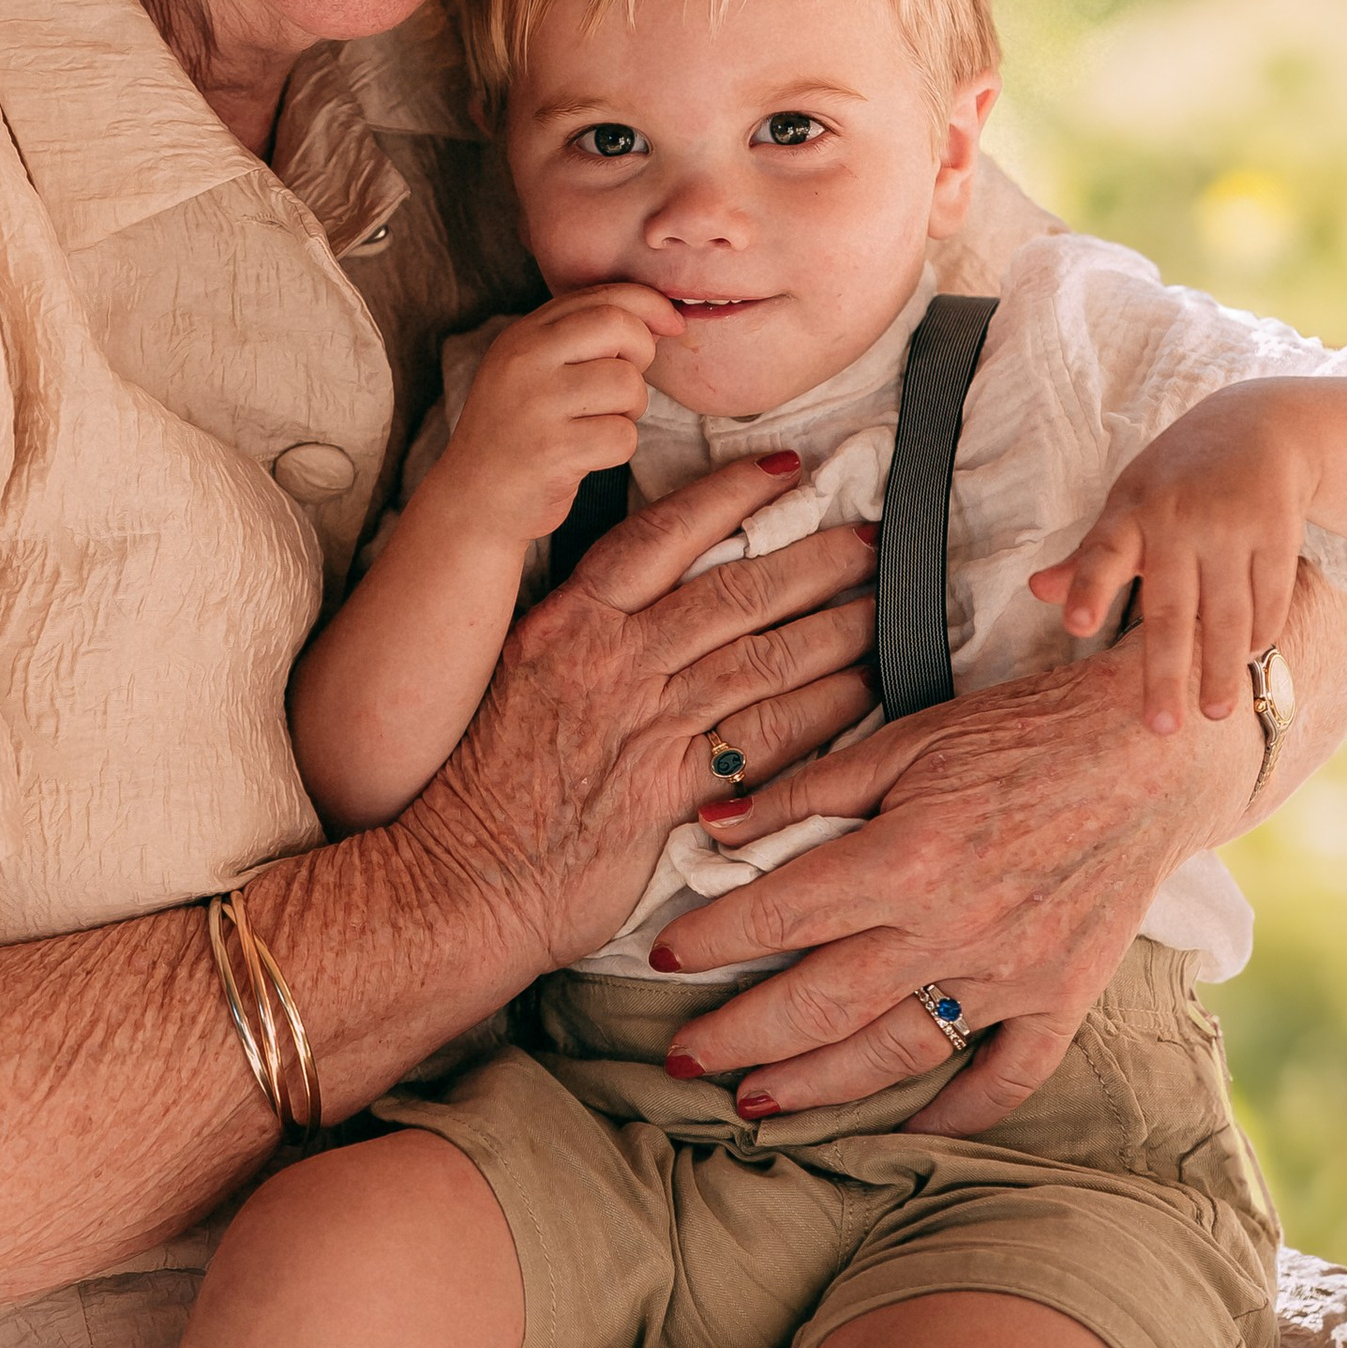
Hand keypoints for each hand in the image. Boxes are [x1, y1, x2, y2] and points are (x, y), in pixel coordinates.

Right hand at [399, 453, 880, 972]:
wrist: (460, 877)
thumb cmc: (482, 782)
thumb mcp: (521, 677)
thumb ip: (583, 636)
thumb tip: (646, 604)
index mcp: (568, 622)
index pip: (660, 537)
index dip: (728, 496)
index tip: (783, 470)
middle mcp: (611, 661)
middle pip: (734, 591)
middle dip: (813, 558)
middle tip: (873, 539)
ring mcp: (645, 723)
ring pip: (762, 656)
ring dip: (836, 627)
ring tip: (886, 607)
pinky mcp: (672, 790)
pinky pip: (767, 737)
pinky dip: (823, 709)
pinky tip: (862, 692)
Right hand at [420, 285, 681, 550]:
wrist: (473, 499)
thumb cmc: (519, 433)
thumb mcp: (532, 371)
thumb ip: (579, 338)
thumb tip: (659, 317)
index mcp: (522, 335)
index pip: (601, 296)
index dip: (649, 305)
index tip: (671, 325)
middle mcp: (524, 361)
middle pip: (618, 326)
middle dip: (643, 352)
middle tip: (626, 384)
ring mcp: (536, 404)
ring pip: (627, 383)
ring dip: (630, 409)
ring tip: (599, 423)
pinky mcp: (552, 450)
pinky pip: (622, 435)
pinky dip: (617, 447)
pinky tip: (588, 454)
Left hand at [650, 633, 1259, 1133]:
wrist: (1152, 751)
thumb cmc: (1020, 731)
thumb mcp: (905, 740)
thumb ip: (806, 788)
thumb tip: (711, 823)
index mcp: (906, 855)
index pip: (780, 912)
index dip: (711, 939)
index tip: (660, 957)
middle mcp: (954, 927)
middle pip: (821, 1003)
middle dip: (739, 1038)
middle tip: (679, 1060)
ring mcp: (1012, 973)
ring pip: (896, 1053)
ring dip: (817, 1087)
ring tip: (755, 1101)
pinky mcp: (1063, 997)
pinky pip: (1007, 1078)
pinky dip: (957, 1113)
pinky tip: (907, 1127)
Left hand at [1028, 381, 1314, 732]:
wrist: (1258, 427)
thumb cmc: (1174, 478)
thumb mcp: (1125, 503)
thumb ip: (1087, 556)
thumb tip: (1037, 592)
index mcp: (1131, 513)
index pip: (1101, 553)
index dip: (1087, 589)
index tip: (1075, 628)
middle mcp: (1179, 522)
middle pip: (1171, 610)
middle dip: (1166, 672)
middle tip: (1159, 727)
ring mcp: (1232, 528)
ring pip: (1226, 615)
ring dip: (1222, 668)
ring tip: (1214, 713)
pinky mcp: (1278, 533)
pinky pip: (1268, 599)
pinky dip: (1258, 633)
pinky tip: (1248, 659)